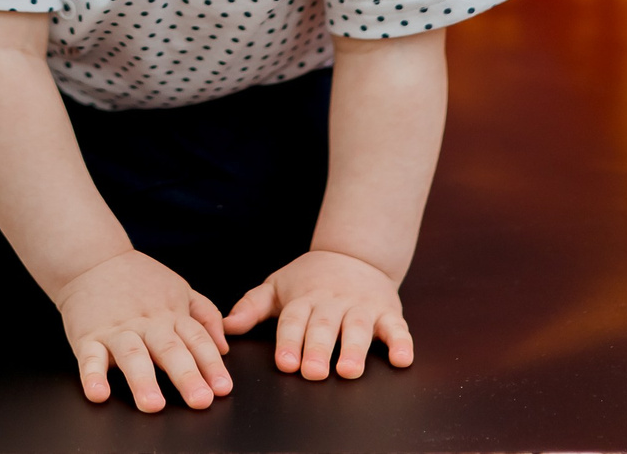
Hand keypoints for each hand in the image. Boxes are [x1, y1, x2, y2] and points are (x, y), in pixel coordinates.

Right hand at [54, 249, 233, 411]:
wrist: (92, 259)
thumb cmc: (139, 280)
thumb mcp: (180, 289)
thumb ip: (205, 316)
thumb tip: (224, 347)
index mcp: (172, 314)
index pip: (197, 340)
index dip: (212, 365)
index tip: (222, 388)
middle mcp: (147, 323)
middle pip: (170, 350)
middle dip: (186, 376)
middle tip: (200, 400)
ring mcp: (117, 330)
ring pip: (132, 355)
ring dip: (143, 380)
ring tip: (152, 404)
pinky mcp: (88, 336)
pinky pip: (90, 358)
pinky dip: (93, 376)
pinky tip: (99, 393)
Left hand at [223, 249, 411, 379]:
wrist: (354, 253)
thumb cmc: (309, 279)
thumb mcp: (277, 286)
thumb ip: (251, 306)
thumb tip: (225, 326)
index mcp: (304, 298)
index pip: (294, 320)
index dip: (289, 341)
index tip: (285, 363)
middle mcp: (332, 302)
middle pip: (324, 326)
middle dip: (318, 349)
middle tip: (313, 372)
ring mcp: (361, 307)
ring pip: (358, 328)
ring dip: (354, 349)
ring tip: (349, 371)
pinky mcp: (388, 312)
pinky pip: (396, 327)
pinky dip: (401, 343)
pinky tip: (402, 360)